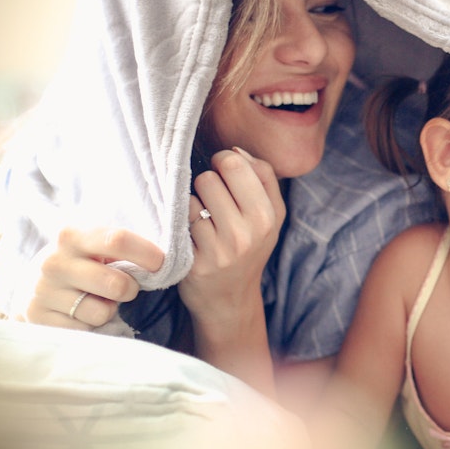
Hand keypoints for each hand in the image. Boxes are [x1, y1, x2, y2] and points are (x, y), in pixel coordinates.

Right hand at [25, 227, 164, 328]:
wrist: (31, 289)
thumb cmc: (80, 263)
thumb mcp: (93, 245)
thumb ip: (121, 243)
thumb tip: (170, 245)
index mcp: (71, 235)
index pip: (117, 240)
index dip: (147, 254)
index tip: (161, 264)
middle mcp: (53, 262)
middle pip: (117, 284)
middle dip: (131, 289)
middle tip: (124, 287)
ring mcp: (43, 292)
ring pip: (102, 312)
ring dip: (109, 309)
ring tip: (96, 299)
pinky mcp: (39, 319)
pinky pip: (85, 330)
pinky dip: (91, 326)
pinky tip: (80, 314)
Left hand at [179, 147, 285, 325]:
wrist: (230, 299)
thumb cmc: (248, 248)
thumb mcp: (271, 216)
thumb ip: (263, 177)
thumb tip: (235, 149)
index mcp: (268, 215)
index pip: (237, 163)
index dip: (224, 161)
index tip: (223, 173)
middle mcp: (247, 232)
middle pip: (210, 177)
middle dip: (207, 183)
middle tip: (212, 202)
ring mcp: (220, 249)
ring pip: (191, 198)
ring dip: (192, 204)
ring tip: (202, 221)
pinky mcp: (195, 262)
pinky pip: (179, 222)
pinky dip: (181, 224)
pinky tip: (190, 236)